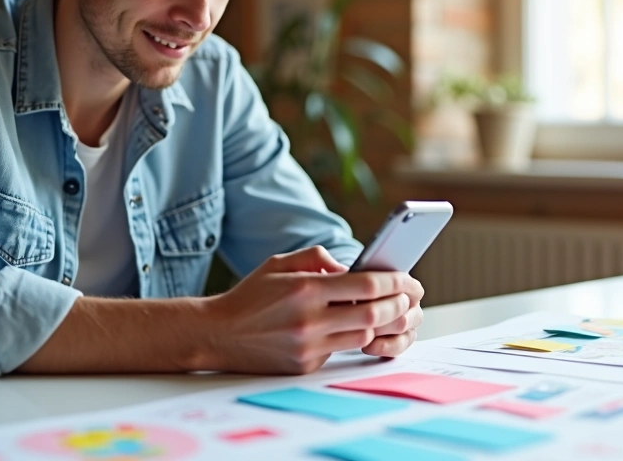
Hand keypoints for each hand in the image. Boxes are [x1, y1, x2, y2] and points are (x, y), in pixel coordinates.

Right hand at [202, 246, 421, 373]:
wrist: (217, 334)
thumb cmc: (250, 296)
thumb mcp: (279, 264)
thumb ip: (317, 258)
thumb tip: (349, 268)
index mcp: (305, 289)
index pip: (364, 285)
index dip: (392, 282)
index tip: (405, 279)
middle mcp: (308, 320)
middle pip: (372, 315)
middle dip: (396, 306)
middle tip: (405, 299)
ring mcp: (307, 347)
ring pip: (362, 337)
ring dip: (377, 324)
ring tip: (382, 312)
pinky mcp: (304, 365)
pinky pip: (339, 351)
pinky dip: (347, 338)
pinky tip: (348, 327)